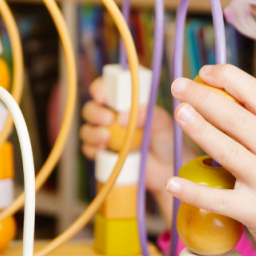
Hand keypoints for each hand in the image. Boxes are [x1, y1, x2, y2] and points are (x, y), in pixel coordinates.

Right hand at [80, 77, 196, 224]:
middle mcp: (112, 115)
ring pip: (87, 129)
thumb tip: (121, 117)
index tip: (102, 96)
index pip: (106, 88)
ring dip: (92, 132)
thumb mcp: (161, 122)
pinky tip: (102, 149)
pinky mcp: (104, 153)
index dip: (99, 89)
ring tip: (106, 137)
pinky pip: (89, 149)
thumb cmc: (167, 138)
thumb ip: (145, 114)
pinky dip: (92, 148)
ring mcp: (106, 134)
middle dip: (95, 112)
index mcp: (125, 101)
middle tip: (108, 119)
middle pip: (91, 108)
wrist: (168, 167)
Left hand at [165, 65, 255, 255]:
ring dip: (198, 128)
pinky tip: (173, 182)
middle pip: (235, 116)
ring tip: (179, 112)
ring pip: (226, 148)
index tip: (203, 72)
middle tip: (178, 86)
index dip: (226, 77)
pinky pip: (218, 198)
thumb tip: (222, 98)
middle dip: (202, 96)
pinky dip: (192, 191)